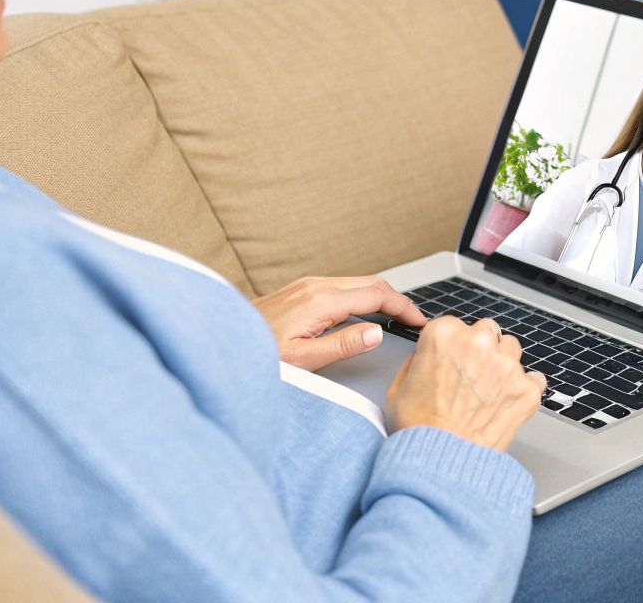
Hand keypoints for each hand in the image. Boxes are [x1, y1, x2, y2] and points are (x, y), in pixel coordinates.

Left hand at [253, 275, 425, 370]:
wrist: (222, 341)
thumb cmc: (255, 353)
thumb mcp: (303, 359)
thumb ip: (343, 345)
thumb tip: (376, 333)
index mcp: (321, 300)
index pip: (377, 296)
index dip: (404, 307)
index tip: (420, 321)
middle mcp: (316, 285)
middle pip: (371, 283)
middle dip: (398, 299)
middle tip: (415, 320)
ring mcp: (307, 284)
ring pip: (357, 282)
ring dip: (381, 296)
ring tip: (397, 317)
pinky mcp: (301, 289)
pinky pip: (342, 286)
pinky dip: (363, 296)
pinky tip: (366, 312)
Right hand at [385, 317, 545, 451]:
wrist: (441, 464)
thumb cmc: (418, 431)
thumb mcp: (398, 387)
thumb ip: (417, 360)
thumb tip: (428, 356)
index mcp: (444, 335)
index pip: (455, 325)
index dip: (453, 346)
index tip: (452, 360)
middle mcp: (478, 343)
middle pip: (487, 332)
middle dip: (480, 349)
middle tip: (470, 376)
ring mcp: (506, 365)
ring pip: (511, 349)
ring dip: (502, 364)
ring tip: (488, 390)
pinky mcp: (526, 389)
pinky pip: (534, 379)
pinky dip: (523, 389)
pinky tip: (507, 403)